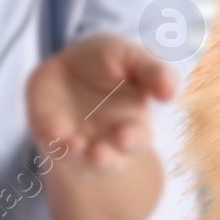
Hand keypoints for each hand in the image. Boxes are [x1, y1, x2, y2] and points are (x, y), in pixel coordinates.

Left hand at [25, 33, 176, 172]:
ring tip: (76, 146)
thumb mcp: (131, 57)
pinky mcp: (50, 136)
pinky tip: (54, 134)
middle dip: (105, 160)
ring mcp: (77, 142)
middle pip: (110, 161)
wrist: (66, 63)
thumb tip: (169, 92)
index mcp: (133, 124)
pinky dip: (53, 143)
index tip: (125, 137)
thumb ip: (153, 72)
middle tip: (99, 154)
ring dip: (77, 158)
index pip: (137, 139)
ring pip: (79, 162)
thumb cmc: (108, 62)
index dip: (132, 141)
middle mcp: (106, 141)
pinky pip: (51, 146)